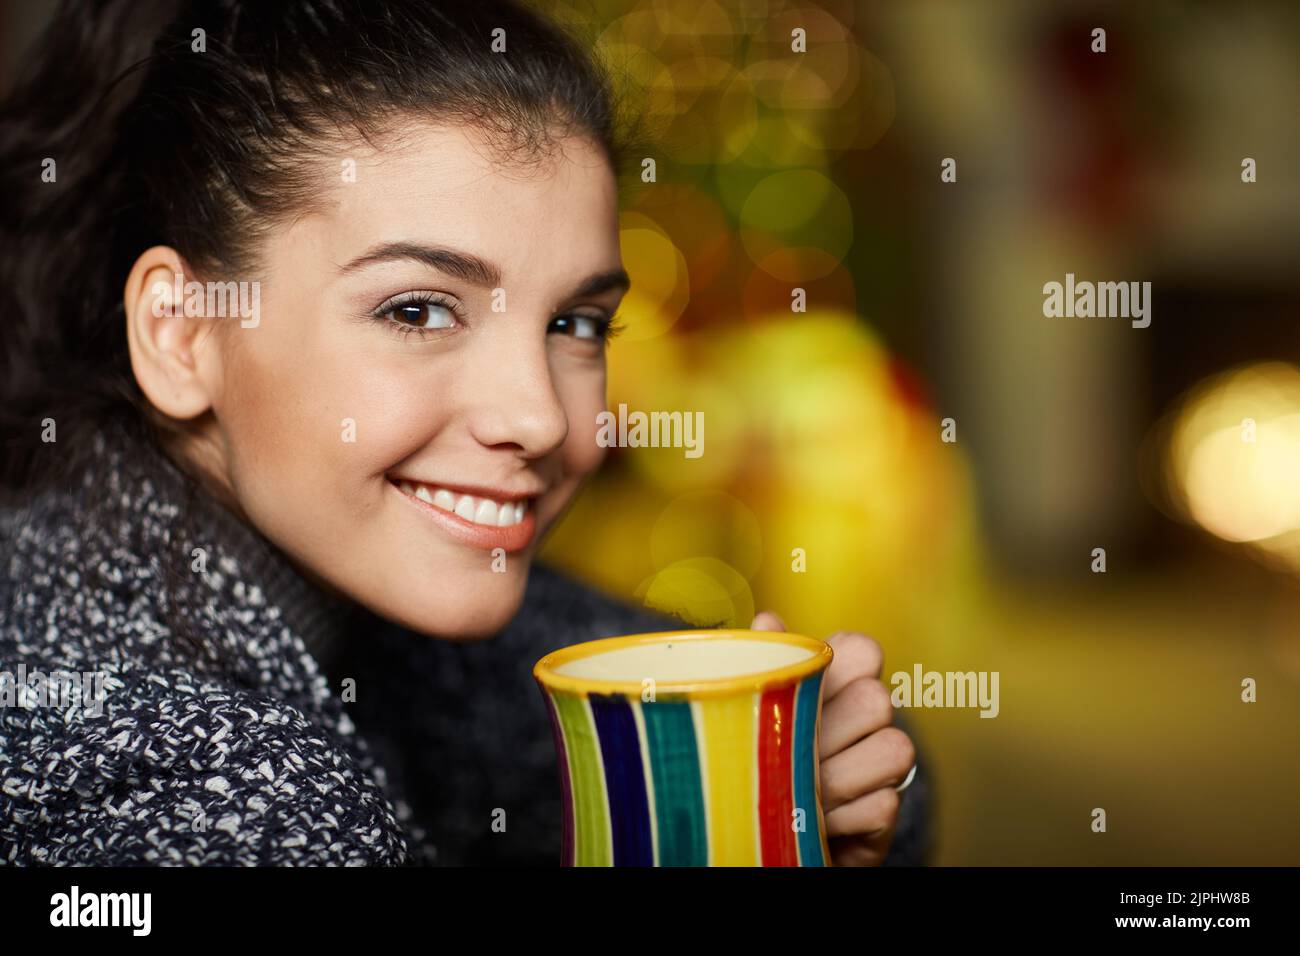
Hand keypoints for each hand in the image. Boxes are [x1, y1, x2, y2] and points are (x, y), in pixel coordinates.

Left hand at [751, 610, 913, 865]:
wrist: (768, 827)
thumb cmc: (763, 754)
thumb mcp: (755, 709)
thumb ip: (761, 665)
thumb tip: (767, 623)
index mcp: (835, 683)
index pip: (863, 650)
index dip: (838, 666)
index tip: (802, 689)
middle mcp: (868, 720)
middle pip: (877, 700)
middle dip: (830, 729)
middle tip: (790, 749)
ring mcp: (880, 768)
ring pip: (895, 749)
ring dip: (840, 775)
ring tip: (801, 789)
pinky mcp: (884, 817)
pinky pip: (884, 806)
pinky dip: (844, 816)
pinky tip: (817, 820)